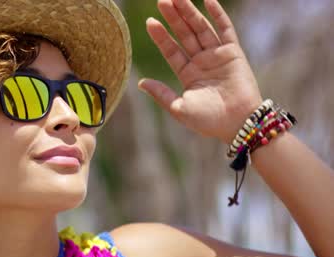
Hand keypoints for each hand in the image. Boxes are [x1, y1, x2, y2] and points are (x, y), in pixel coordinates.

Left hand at [139, 0, 262, 143]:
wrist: (236, 123)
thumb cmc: (208, 120)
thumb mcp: (179, 108)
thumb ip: (161, 93)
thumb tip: (141, 83)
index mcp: (188, 75)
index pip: (172, 51)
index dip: (162, 37)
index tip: (150, 23)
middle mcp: (202, 63)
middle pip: (185, 35)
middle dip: (173, 18)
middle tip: (162, 1)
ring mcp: (217, 56)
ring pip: (201, 28)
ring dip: (190, 12)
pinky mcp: (233, 53)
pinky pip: (225, 29)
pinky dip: (218, 15)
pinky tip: (207, 1)